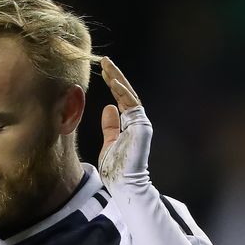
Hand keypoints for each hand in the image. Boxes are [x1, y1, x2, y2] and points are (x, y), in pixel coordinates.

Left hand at [97, 57, 151, 183]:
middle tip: (105, 60)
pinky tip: (113, 81)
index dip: (112, 83)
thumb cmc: (116, 168)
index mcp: (129, 123)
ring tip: (107, 66)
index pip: (121, 98)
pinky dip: (123, 92)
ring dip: (118, 79)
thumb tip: (109, 108)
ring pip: (129, 95)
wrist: (125, 184)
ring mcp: (140, 123)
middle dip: (115, 75)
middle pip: (126, 93)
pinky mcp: (141, 126)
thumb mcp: (109, 142)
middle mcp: (137, 120)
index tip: (103, 71)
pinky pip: (132, 105)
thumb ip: (111, 126)